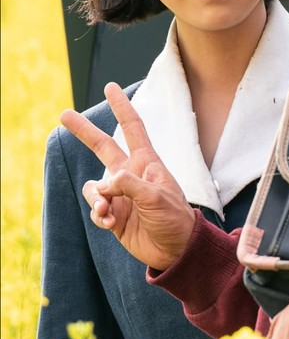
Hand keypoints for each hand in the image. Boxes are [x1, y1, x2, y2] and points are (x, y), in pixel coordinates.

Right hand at [60, 82, 195, 270]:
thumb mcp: (157, 197)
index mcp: (146, 162)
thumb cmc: (174, 218)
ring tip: (107, 210)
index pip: (132, 127)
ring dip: (96, 198)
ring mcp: (120, 194)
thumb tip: (103, 182)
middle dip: (84, 131)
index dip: (121, 107)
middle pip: (102, 147)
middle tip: (64, 114)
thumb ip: (129, 185)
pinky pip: (95, 208)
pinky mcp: (113, 214)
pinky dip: (99, 215)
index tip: (111, 87)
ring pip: (93, 186)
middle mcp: (130, 174)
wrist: (175, 250)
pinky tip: (111, 223)